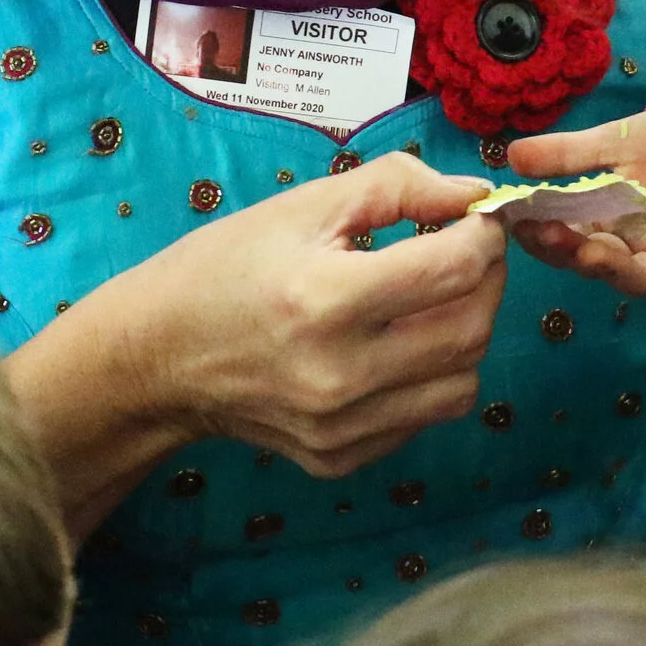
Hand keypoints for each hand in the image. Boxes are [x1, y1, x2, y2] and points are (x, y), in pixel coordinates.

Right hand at [130, 153, 506, 476]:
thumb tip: (473, 193)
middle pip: (471, 330)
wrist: (157, 357)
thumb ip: (396, 186)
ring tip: (433, 300)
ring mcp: (340, 427)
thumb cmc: (225, 267)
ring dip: (467, 333)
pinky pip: (422, 418)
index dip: (483, 233)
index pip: (455, 269)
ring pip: (462, 384)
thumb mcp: (302, 206)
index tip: (476, 217)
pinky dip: (429, 377)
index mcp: (326, 299)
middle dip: (487, 280)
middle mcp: (339, 374)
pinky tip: (393, 346)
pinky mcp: (339, 459)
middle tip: (468, 252)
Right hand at [504, 109, 645, 308]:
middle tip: (550, 235)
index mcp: (604, 223)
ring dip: (617, 271)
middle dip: (572, 253)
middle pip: (598, 263)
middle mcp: (634, 248)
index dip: (540, 235)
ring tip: (593, 255)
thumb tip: (511, 155)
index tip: (515, 221)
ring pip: (642, 277)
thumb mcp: (613, 142)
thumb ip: (566, 154)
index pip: (564, 240)